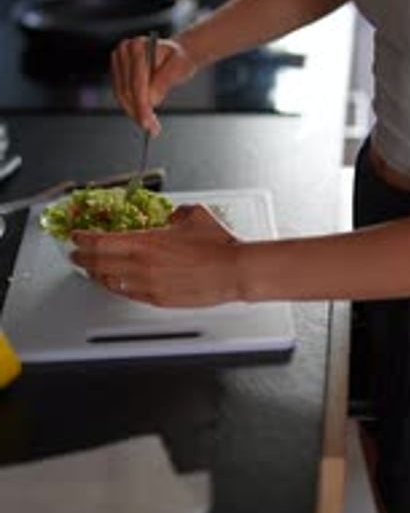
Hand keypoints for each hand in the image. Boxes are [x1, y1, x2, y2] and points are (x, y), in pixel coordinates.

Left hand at [71, 204, 242, 306]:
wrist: (232, 270)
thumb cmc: (216, 244)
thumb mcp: (193, 215)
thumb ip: (176, 213)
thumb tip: (171, 216)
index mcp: (147, 241)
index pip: (102, 242)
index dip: (84, 239)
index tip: (76, 236)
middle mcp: (142, 264)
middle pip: (99, 263)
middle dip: (82, 258)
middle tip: (75, 255)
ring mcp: (148, 284)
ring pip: (110, 281)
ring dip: (96, 274)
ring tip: (90, 270)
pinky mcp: (157, 299)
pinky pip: (127, 293)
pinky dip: (115, 287)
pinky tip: (114, 284)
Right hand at [111, 37, 196, 133]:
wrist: (176, 55)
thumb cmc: (179, 58)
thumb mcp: (179, 66)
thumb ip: (165, 80)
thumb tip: (152, 98)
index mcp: (138, 46)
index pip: (136, 81)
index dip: (141, 104)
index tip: (148, 120)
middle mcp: (124, 51)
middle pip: (127, 90)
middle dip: (139, 112)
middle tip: (151, 128)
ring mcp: (119, 62)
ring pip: (122, 95)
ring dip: (134, 113)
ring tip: (149, 126)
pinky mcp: (117, 73)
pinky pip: (121, 95)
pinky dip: (132, 108)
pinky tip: (142, 117)